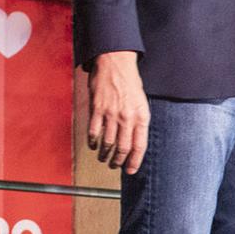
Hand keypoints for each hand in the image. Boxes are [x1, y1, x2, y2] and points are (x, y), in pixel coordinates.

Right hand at [87, 51, 149, 173]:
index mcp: (141, 116)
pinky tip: (93, 145)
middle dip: (118, 162)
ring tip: (103, 158)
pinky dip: (92, 142)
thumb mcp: (141, 102)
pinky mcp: (97, 109)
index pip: (139, 146)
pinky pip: (94, 132)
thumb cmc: (129, 82)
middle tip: (114, 166)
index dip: (135, 161)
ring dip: (104, 154)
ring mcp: (111, 114)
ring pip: (108, 143)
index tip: (130, 170)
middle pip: (123, 148)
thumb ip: (138, 121)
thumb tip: (134, 141)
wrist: (115, 62)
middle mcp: (127, 117)